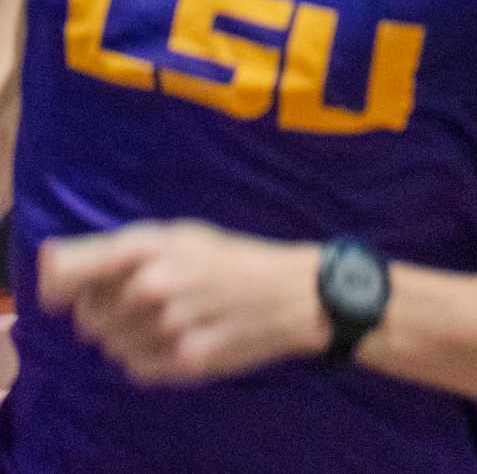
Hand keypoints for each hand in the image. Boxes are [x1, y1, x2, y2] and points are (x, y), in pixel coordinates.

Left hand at [39, 222, 328, 384]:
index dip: (57, 288)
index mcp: (149, 245)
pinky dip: (151, 360)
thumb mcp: (180, 236)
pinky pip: (137, 369)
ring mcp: (170, 324)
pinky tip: (181, 341)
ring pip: (111, 347)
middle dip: (107, 314)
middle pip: (87, 318)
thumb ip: (117, 250)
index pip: (65, 272)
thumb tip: (51, 265)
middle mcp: (153, 283)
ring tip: (170, 323)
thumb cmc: (233, 259)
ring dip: (131, 339)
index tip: (66, 295)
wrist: (298, 293)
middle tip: (146, 305)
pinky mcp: (186, 359)